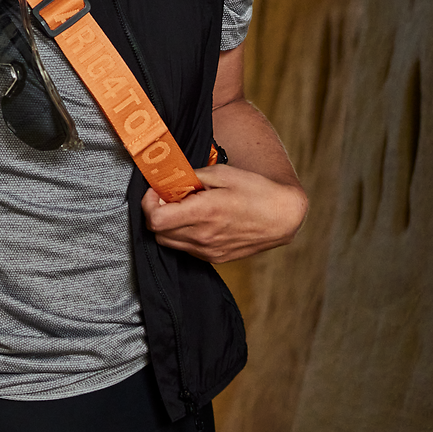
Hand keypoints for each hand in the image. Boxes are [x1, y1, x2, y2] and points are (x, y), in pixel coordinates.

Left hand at [141, 164, 307, 264]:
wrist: (283, 216)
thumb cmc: (255, 190)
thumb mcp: (222, 174)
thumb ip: (191, 177)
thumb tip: (168, 179)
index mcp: (204, 213)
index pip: (155, 219)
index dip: (148, 203)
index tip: (156, 191)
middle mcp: (203, 236)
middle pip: (157, 232)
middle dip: (155, 212)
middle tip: (168, 196)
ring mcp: (209, 250)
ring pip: (169, 242)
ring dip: (167, 225)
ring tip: (183, 208)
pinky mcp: (215, 258)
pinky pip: (185, 248)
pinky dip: (181, 234)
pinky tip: (196, 220)